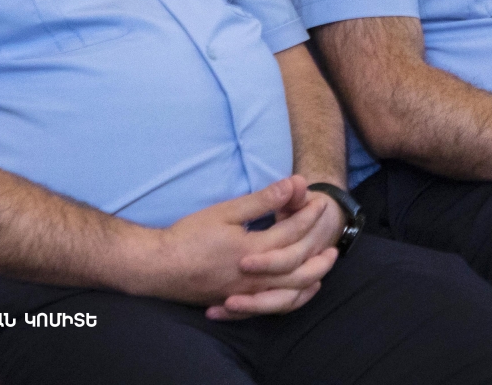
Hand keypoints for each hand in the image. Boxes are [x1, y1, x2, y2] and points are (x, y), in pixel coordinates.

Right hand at [140, 176, 337, 318]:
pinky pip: (269, 308)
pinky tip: (293, 294)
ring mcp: (245, 293)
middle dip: (318, 256)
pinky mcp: (235, 302)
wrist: (157, 268)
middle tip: (334, 247)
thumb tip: (294, 183)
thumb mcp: (226, 212)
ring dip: (308, 282)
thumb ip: (262, 200)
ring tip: (321, 272)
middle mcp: (254, 277)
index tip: (320, 204)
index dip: (309, 217)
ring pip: (287, 294)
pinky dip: (287, 301)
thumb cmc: (189, 236)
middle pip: (298, 269)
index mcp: (253, 250)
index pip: (292, 234)